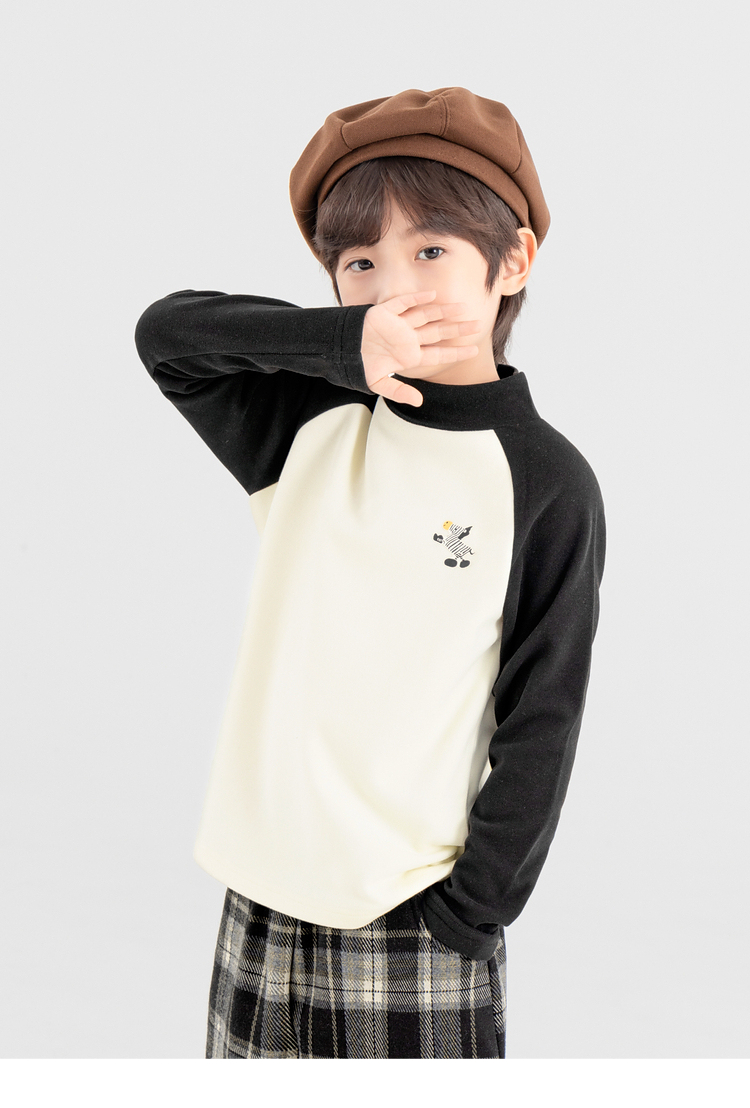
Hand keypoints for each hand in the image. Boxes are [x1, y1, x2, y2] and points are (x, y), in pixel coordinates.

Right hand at [361, 290, 480, 406]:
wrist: (339, 352)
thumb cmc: (358, 367)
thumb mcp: (378, 384)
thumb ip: (398, 392)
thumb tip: (419, 402)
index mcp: (409, 356)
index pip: (438, 353)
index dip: (456, 352)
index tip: (474, 350)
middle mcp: (407, 338)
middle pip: (438, 332)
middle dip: (457, 329)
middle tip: (477, 325)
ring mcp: (398, 325)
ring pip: (426, 315)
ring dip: (444, 312)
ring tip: (462, 308)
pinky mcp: (385, 312)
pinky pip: (403, 303)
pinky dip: (417, 299)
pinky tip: (433, 296)